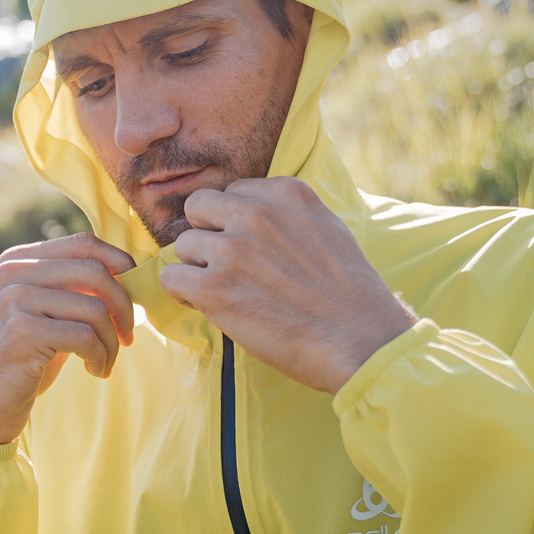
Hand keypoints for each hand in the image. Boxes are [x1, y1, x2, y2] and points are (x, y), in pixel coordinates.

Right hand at [0, 233, 136, 444]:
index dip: (120, 265)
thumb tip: (128, 273)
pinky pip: (85, 337)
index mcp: (17, 260)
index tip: (134, 297)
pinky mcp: (22, 333)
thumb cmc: (18, 363)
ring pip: (94, 308)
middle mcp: (13, 273)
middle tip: (127, 336)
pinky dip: (101, 357)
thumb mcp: (41, 315)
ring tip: (104, 363)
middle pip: (95, 271)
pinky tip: (95, 371)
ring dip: (112, 342)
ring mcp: (14, 301)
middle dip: (123, 307)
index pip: (84, 244)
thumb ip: (71, 290)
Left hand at [158, 177, 415, 394]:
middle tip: (231, 267)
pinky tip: (212, 306)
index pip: (233, 193)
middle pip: (199, 208)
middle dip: (209, 235)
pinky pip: (171, 277)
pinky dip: (185, 294)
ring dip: (199, 268)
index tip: (254, 250)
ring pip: (184, 245)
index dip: (236, 223)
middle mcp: (255, 212)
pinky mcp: (214, 287)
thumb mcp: (326, 228)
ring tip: (230, 292)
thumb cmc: (349, 294)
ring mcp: (232, 248)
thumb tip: (250, 211)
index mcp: (285, 192)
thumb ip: (286, 213)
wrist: (362, 341)